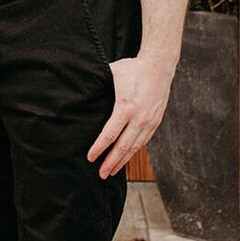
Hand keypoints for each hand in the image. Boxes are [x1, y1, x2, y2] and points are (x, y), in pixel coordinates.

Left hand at [86, 53, 174, 178]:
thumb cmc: (133, 68)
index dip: (99, 148)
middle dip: (111, 162)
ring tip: (112, 171)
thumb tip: (80, 88)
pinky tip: (126, 158)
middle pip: (123, 147)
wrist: (159, 67)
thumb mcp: (112, 73)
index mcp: (126, 107)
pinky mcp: (155, 123)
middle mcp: (139, 118)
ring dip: (122, 161)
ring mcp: (149, 122)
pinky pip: (143, 142)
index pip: (110, 134)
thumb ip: (98, 83)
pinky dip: (133, 152)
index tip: (90, 157)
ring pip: (134, 147)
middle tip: (101, 174)